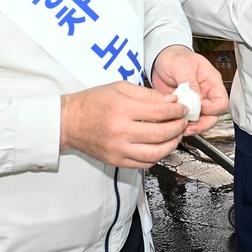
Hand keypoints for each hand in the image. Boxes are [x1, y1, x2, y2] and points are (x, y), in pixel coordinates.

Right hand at [60, 82, 188, 168]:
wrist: (68, 122)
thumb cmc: (92, 102)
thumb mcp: (120, 88)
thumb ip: (148, 94)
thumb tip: (172, 101)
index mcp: (122, 109)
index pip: (160, 112)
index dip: (177, 111)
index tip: (183, 109)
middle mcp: (120, 131)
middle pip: (161, 134)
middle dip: (178, 127)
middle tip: (182, 122)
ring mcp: (118, 149)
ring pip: (155, 153)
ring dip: (171, 145)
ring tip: (175, 136)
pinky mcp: (115, 160)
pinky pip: (143, 164)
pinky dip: (156, 157)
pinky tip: (160, 147)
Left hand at [152, 44, 228, 135]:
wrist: (160, 59)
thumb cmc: (175, 58)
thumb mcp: (183, 66)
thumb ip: (191, 83)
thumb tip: (197, 98)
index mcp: (211, 82)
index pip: (221, 101)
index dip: (213, 108)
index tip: (200, 107)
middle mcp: (206, 94)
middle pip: (213, 116)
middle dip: (202, 124)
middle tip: (189, 125)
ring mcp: (195, 102)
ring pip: (200, 121)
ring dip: (191, 126)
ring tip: (180, 127)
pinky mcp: (183, 108)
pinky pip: (186, 120)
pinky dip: (181, 124)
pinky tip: (173, 124)